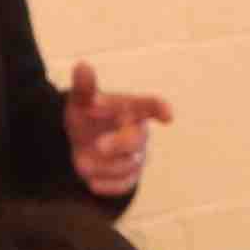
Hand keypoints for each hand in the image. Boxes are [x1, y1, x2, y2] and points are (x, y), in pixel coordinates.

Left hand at [63, 63, 170, 197]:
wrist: (83, 142)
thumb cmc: (88, 116)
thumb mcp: (81, 101)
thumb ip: (84, 86)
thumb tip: (82, 65)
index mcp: (132, 109)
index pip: (149, 106)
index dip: (159, 109)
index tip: (167, 115)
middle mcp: (139, 132)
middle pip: (137, 141)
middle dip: (119, 144)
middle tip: (98, 145)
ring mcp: (137, 156)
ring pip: (127, 165)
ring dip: (102, 165)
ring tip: (82, 161)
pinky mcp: (130, 176)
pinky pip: (125, 185)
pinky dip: (107, 185)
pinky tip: (92, 182)